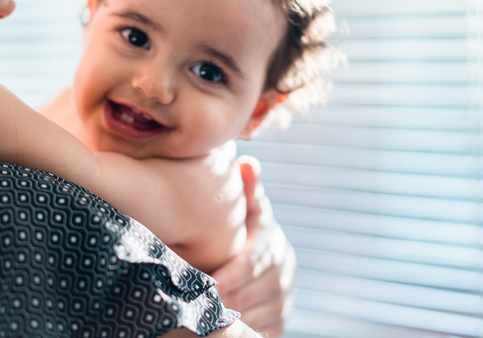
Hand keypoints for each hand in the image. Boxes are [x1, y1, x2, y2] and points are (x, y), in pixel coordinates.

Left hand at [210, 156, 295, 336]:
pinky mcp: (279, 322)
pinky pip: (261, 332)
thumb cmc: (242, 230)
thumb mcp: (245, 210)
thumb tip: (247, 162)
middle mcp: (283, 273)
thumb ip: (246, 191)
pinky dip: (241, 334)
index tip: (209, 283)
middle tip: (199, 304)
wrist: (260, 262)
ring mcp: (283, 300)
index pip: (254, 261)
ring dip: (232, 319)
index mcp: (272, 244)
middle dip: (227, 298)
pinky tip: (220, 333)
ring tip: (203, 321)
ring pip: (257, 314)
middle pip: (254, 291)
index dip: (232, 274)